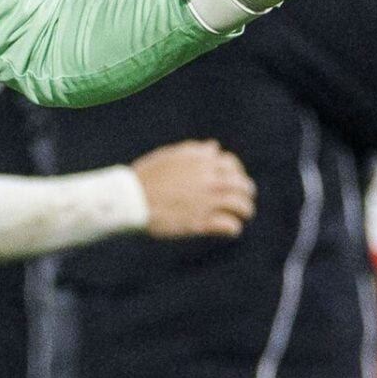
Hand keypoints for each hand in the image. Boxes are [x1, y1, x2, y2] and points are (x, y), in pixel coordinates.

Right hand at [131, 140, 255, 237]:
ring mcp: (206, 201)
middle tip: (244, 201)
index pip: (231, 164)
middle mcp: (208, 179)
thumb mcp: (169, 157)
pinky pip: (229, 226)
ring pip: (241, 206)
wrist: (130, 200)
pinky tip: (230, 230)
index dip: (236, 173)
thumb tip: (214, 148)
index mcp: (201, 161)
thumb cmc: (146, 177)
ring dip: (245, 211)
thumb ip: (194, 152)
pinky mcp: (200, 222)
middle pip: (242, 185)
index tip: (233, 181)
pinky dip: (233, 228)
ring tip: (241, 216)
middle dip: (246, 193)